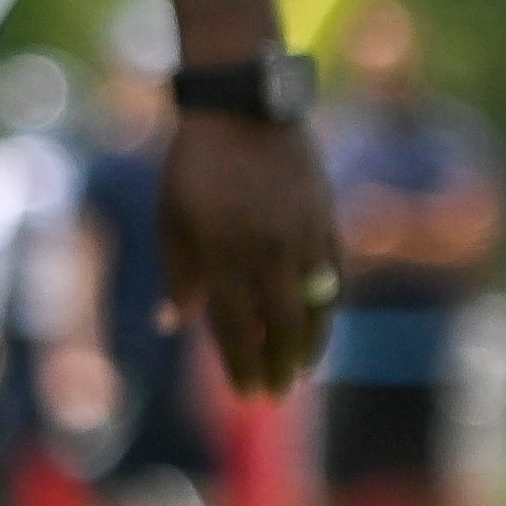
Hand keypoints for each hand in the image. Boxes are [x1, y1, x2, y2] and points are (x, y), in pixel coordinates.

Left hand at [166, 109, 340, 402]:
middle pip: (281, 325)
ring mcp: (303, 236)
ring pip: (315, 305)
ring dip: (311, 344)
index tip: (246, 396)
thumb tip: (172, 326)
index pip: (237, 328)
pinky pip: (334, 273)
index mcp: (224, 255)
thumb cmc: (195, 166)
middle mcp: (268, 252)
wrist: (243, 108)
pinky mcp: (326, 218)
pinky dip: (330, 303)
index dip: (242, 366)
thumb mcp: (173, 220)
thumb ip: (180, 277)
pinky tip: (323, 322)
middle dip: (279, 366)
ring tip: (304, 371)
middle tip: (276, 396)